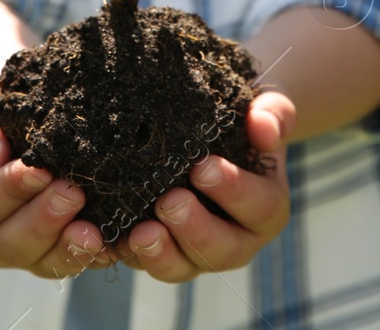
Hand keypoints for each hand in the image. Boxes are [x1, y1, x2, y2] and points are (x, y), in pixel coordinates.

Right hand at [0, 64, 113, 278]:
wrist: (16, 108)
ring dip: (68, 248)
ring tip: (94, 233)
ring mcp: (21, 248)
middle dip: (43, 221)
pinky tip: (113, 244)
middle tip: (73, 193)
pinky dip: (94, 256)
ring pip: (41, 261)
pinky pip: (72, 261)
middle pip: (9, 243)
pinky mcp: (54, 250)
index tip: (39, 170)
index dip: (10, 190)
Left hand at [119, 90, 295, 282]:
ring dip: (159, 255)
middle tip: (170, 202)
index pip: (260, 207)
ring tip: (139, 234)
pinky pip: (141, 262)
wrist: (213, 134)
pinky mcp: (159, 252)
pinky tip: (106, 238)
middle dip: (195, 230)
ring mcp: (194, 252)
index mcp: (265, 208)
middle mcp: (235, 239)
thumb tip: (263, 127)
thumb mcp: (264, 111)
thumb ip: (273, 115)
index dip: (234, 190)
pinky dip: (122, 254)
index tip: (203, 167)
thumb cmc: (242, 122)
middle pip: (222, 250)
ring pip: (181, 267)